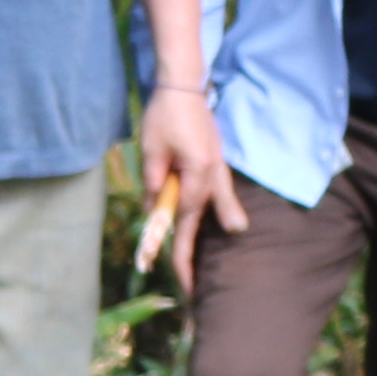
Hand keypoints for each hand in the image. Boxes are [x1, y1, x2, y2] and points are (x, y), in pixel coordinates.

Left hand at [134, 79, 243, 293]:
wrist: (184, 86)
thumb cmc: (165, 117)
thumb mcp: (151, 151)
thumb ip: (154, 184)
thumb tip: (153, 210)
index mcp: (197, 175)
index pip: (185, 222)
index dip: (176, 251)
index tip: (174, 277)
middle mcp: (213, 176)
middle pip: (204, 221)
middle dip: (193, 254)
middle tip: (190, 288)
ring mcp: (218, 169)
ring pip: (219, 207)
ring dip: (217, 231)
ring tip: (220, 261)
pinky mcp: (215, 163)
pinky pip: (218, 193)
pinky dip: (219, 209)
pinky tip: (225, 221)